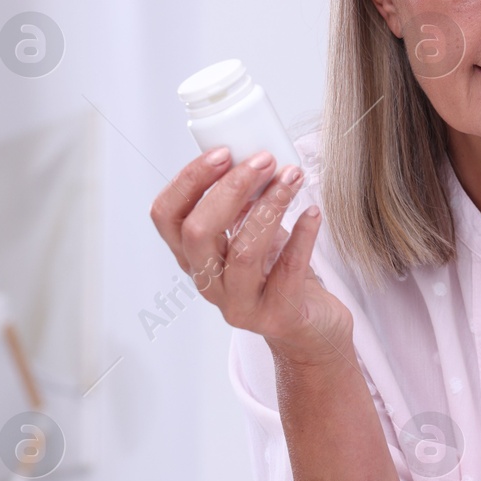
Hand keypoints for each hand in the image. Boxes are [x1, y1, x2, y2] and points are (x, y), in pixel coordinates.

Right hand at [148, 148, 351, 364]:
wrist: (310, 328)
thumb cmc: (278, 273)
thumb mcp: (250, 237)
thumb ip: (240, 206)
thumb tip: (248, 156)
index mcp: (194, 258)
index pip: (166, 216)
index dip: (188, 181)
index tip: (223, 152)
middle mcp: (209, 283)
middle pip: (198, 232)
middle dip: (230, 188)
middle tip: (264, 160)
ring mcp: (241, 304)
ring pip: (244, 252)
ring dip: (270, 205)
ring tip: (293, 176)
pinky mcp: (278, 316)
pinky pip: (289, 270)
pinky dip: (303, 236)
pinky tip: (314, 212)